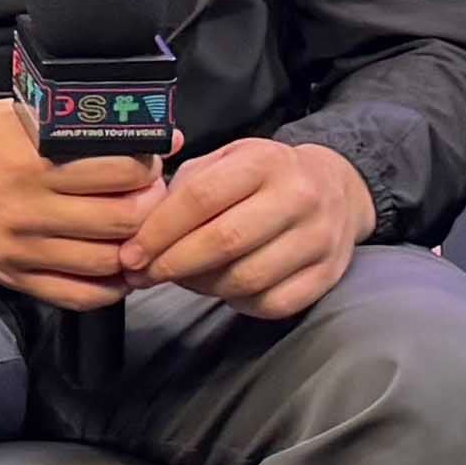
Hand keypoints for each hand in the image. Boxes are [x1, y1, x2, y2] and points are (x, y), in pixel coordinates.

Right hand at [0, 98, 157, 309]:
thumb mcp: (19, 114)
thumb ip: (78, 126)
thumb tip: (161, 135)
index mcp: (28, 159)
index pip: (118, 171)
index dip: (146, 168)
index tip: (146, 165)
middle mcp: (23, 205)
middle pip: (121, 220)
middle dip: (148, 208)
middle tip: (148, 199)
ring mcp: (16, 247)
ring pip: (105, 261)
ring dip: (132, 248)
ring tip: (133, 232)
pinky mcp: (9, 275)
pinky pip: (75, 295)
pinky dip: (107, 288)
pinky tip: (115, 270)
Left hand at [121, 137, 375, 321]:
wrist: (334, 188)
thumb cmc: (261, 177)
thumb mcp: (223, 162)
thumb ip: (182, 189)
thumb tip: (137, 230)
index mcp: (263, 162)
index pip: (200, 198)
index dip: (158, 231)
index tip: (131, 253)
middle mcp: (297, 197)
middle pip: (224, 242)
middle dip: (172, 264)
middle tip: (143, 275)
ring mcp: (319, 238)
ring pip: (247, 278)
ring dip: (202, 286)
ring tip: (179, 279)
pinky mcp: (328, 274)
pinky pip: (273, 303)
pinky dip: (238, 303)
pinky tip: (221, 289)